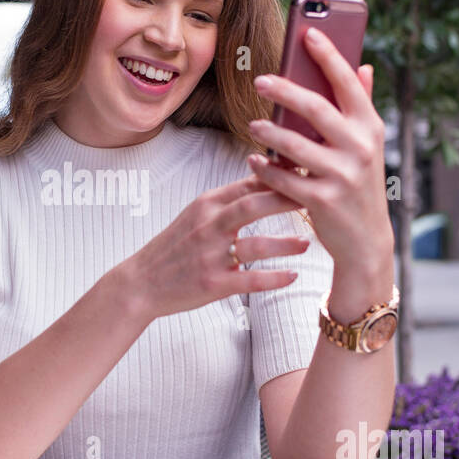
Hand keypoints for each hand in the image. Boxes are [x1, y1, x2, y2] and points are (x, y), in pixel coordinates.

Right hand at [119, 176, 313, 321]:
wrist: (141, 283)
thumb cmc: (173, 248)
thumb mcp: (194, 215)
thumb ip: (226, 201)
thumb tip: (264, 181)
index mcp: (205, 205)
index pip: (247, 183)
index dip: (278, 178)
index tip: (305, 174)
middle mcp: (208, 227)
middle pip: (254, 206)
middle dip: (288, 200)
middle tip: (318, 199)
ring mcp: (210, 256)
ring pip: (256, 245)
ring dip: (286, 244)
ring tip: (307, 243)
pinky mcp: (212, 284)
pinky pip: (251, 280)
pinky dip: (275, 278)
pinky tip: (293, 276)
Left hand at [246, 26, 393, 277]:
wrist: (366, 240)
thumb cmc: (360, 183)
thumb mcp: (368, 145)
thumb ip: (363, 106)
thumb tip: (364, 66)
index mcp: (371, 127)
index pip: (348, 83)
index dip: (328, 56)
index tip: (308, 32)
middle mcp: (360, 148)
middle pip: (316, 108)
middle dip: (285, 90)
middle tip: (260, 80)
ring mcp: (342, 175)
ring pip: (294, 144)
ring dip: (269, 132)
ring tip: (254, 125)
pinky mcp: (323, 200)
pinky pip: (285, 178)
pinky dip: (266, 169)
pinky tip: (254, 161)